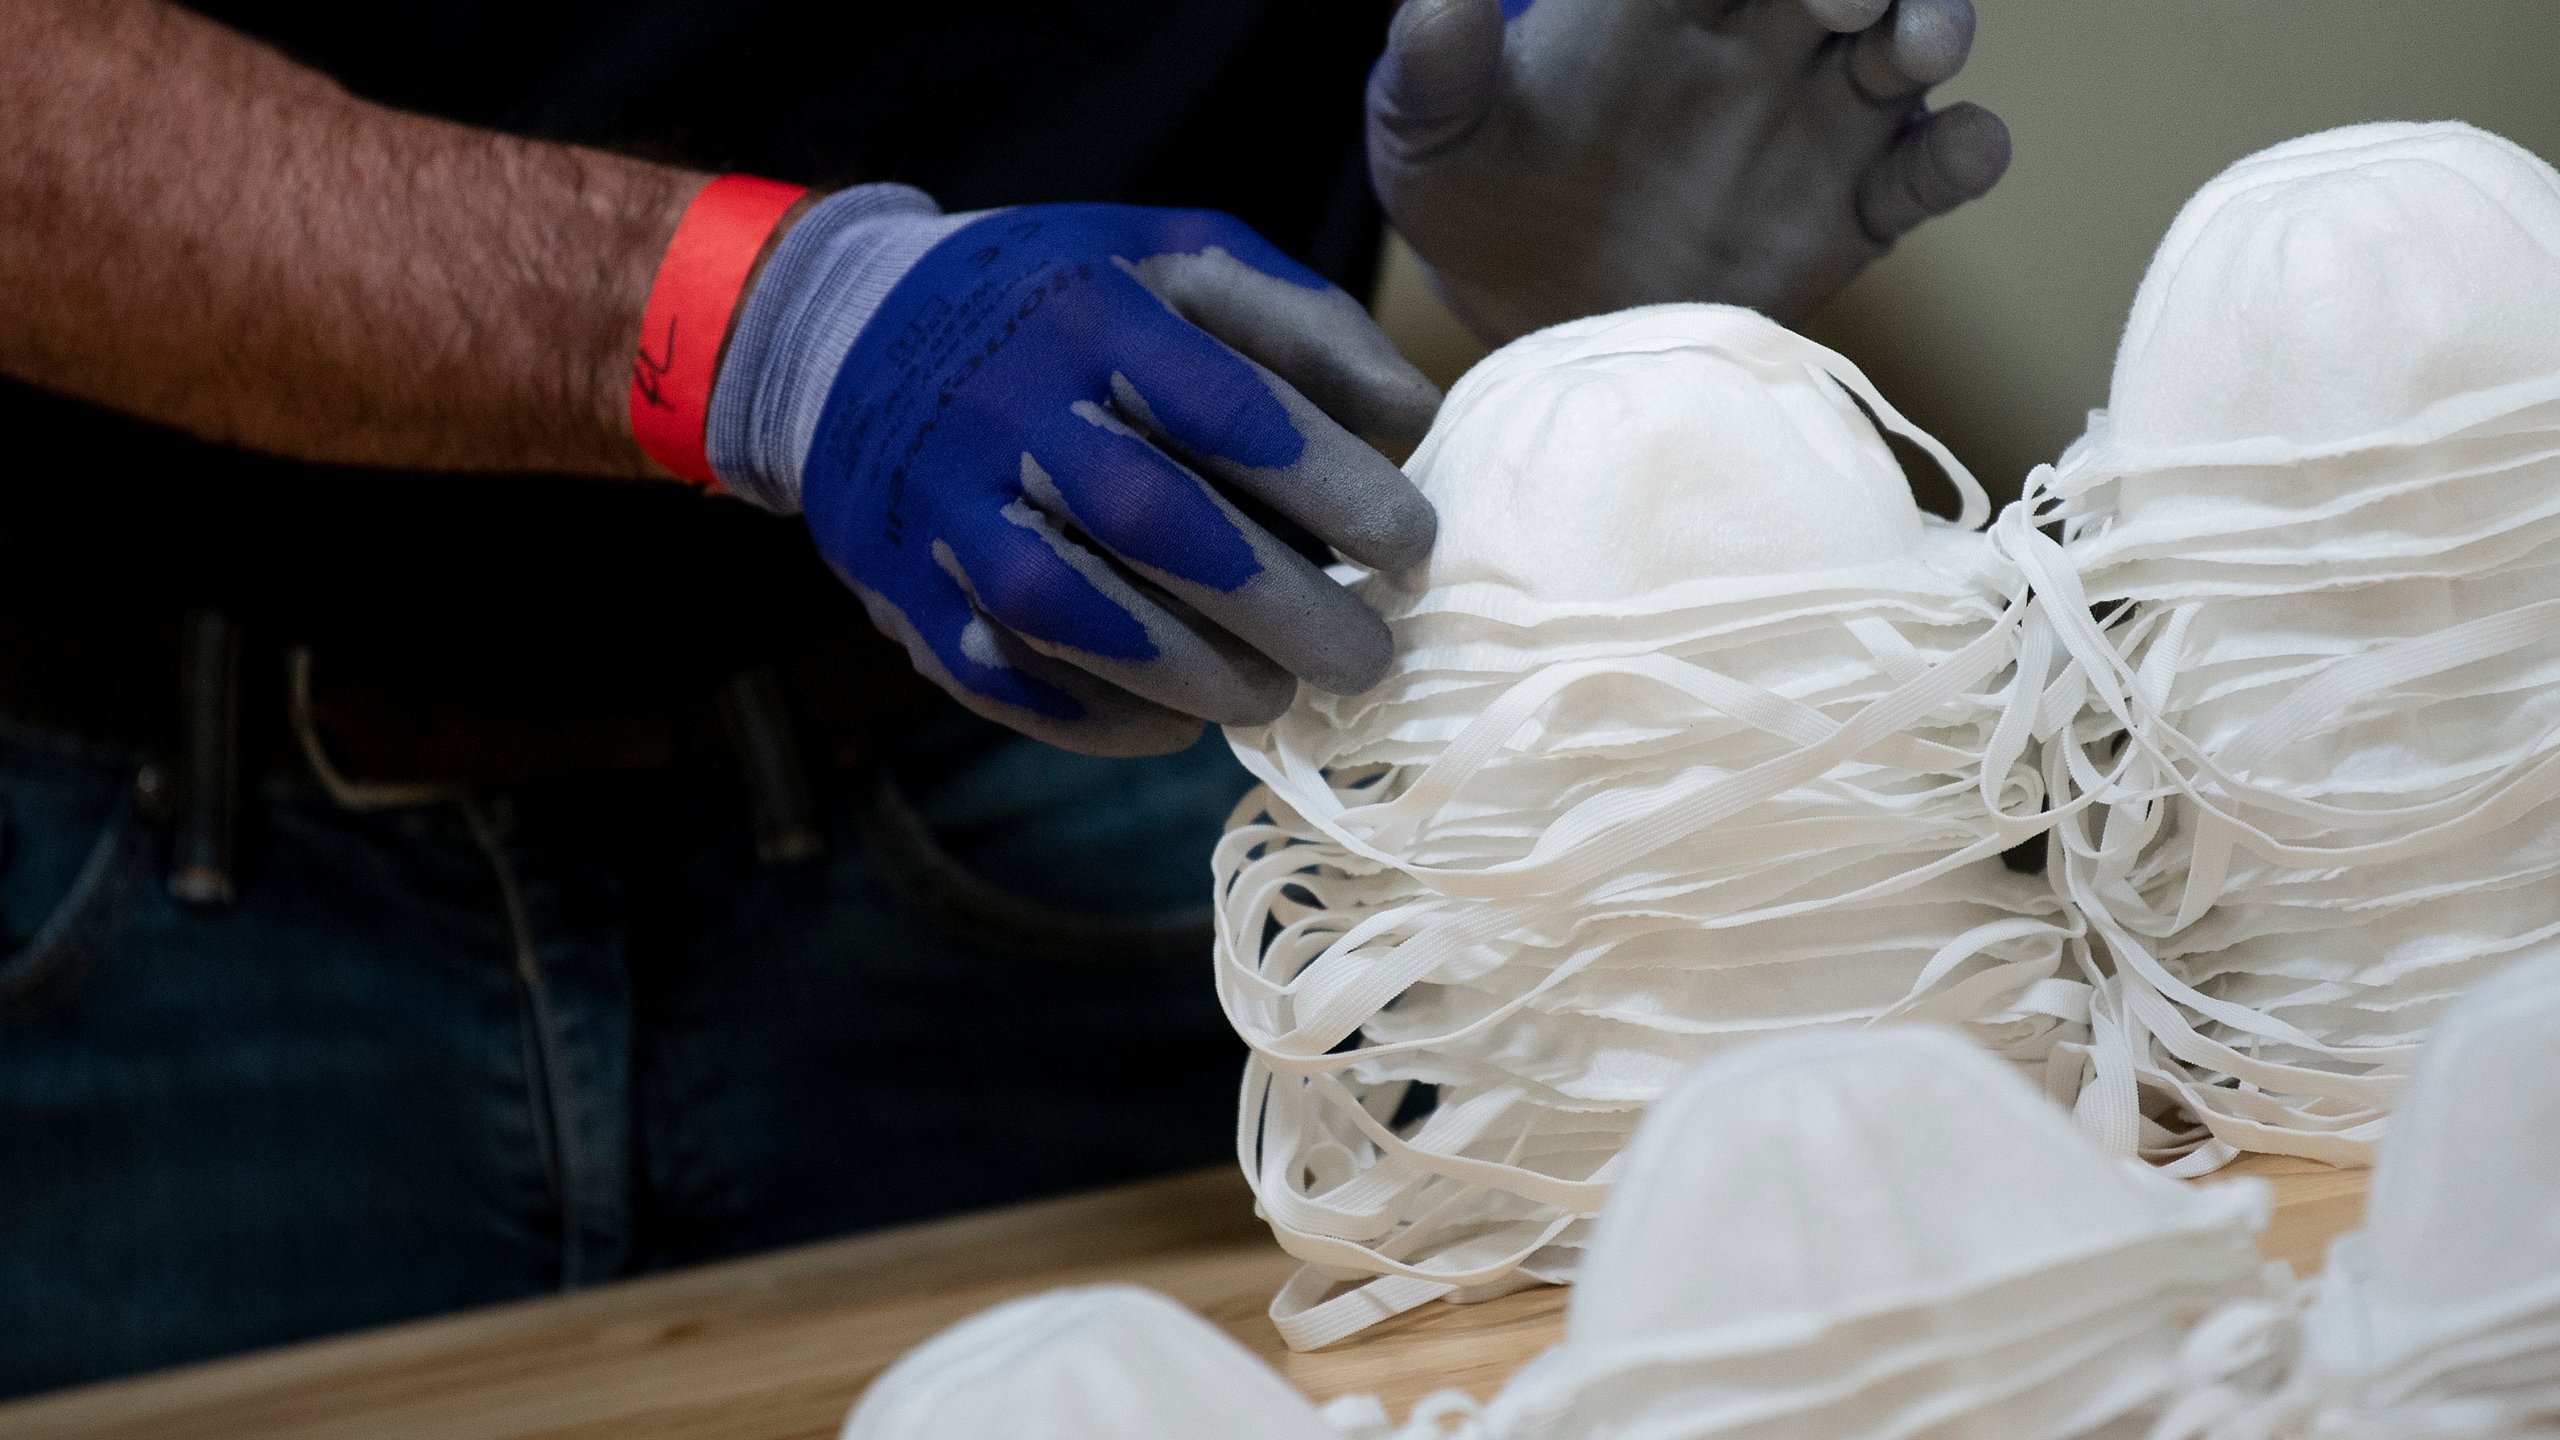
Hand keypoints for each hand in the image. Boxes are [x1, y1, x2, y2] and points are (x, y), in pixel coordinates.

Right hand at [708, 190, 1441, 756]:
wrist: (846, 333)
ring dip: (1192, 674)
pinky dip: (1093, 715)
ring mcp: (944, 508)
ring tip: (1276, 697)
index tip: (1410, 544)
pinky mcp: (903, 590)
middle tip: (1366, 657)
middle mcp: (1009, 408)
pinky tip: (1171, 724)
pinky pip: (999, 673)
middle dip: (1282, 604)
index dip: (1331, 485)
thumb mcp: (1174, 257)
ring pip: (1072, 613)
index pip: (1227, 409)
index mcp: (1091, 313)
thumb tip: (1410, 421)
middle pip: (1156, 523)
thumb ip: (1301, 323)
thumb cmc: (1057, 303)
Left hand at [1368, 0, 2011, 338]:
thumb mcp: (1426, 136)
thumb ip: (1434, 63)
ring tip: (1914, 49)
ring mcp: (1818, 118)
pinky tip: (1956, 154)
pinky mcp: (1855, 209)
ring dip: (1934, 22)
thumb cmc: (1473, 205)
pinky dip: (1967, 153)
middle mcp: (1757, 37)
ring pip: (1915, 37)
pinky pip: (1937, 167)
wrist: (1529, 329)